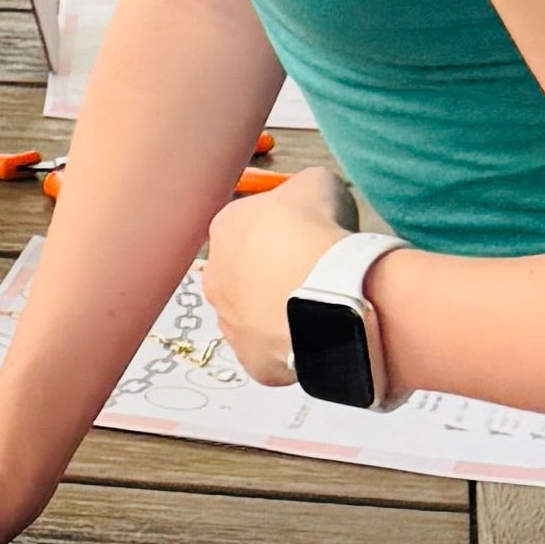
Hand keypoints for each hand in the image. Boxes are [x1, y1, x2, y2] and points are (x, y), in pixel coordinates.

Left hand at [199, 168, 354, 380]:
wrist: (329, 291)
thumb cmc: (319, 233)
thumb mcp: (316, 183)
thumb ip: (300, 188)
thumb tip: (306, 198)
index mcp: (224, 227)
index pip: (246, 225)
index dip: (281, 229)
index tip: (306, 234)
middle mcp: (215, 277)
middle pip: (245, 272)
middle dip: (274, 272)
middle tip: (312, 271)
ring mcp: (229, 323)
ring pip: (253, 314)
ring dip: (279, 309)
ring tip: (317, 303)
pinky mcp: (251, 359)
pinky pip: (271, 350)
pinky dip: (292, 342)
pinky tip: (317, 332)